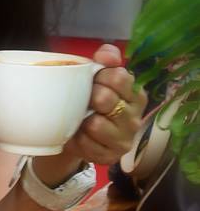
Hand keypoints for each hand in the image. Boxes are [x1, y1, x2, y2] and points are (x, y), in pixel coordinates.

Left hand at [56, 44, 146, 173]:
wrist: (77, 131)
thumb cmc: (90, 99)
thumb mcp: (97, 76)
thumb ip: (106, 59)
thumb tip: (108, 53)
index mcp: (135, 94)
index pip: (120, 77)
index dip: (101, 76)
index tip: (93, 79)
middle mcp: (135, 118)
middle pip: (106, 99)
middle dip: (89, 96)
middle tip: (85, 99)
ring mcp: (124, 140)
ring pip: (96, 124)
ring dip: (82, 120)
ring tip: (81, 118)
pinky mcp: (110, 157)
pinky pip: (86, 144)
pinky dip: (77, 138)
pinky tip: (79, 134)